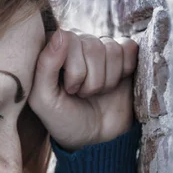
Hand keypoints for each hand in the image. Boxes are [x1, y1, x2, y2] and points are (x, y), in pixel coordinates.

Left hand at [29, 28, 138, 150]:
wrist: (95, 138)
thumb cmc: (64, 119)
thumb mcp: (43, 99)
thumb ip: (45, 65)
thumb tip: (61, 34)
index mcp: (52, 48)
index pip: (69, 39)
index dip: (75, 70)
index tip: (69, 90)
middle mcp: (76, 42)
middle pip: (93, 45)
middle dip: (92, 80)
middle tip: (84, 95)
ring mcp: (100, 47)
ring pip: (112, 49)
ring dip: (107, 80)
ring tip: (96, 92)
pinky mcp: (123, 54)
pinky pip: (129, 48)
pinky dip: (125, 70)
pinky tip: (116, 82)